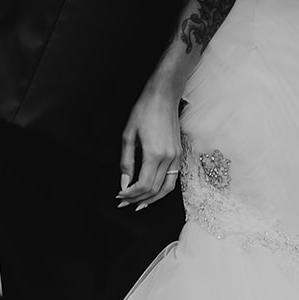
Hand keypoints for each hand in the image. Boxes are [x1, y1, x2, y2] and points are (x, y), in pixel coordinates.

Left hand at [117, 82, 184, 210]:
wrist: (164, 96)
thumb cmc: (144, 111)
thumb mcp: (128, 135)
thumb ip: (126, 162)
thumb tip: (123, 183)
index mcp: (154, 153)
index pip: (143, 185)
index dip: (130, 194)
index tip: (119, 195)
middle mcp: (168, 158)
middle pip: (154, 189)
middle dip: (137, 199)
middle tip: (123, 201)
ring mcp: (176, 156)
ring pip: (166, 188)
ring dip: (151, 199)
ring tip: (138, 203)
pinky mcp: (179, 154)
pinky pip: (172, 179)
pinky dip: (162, 189)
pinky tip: (152, 192)